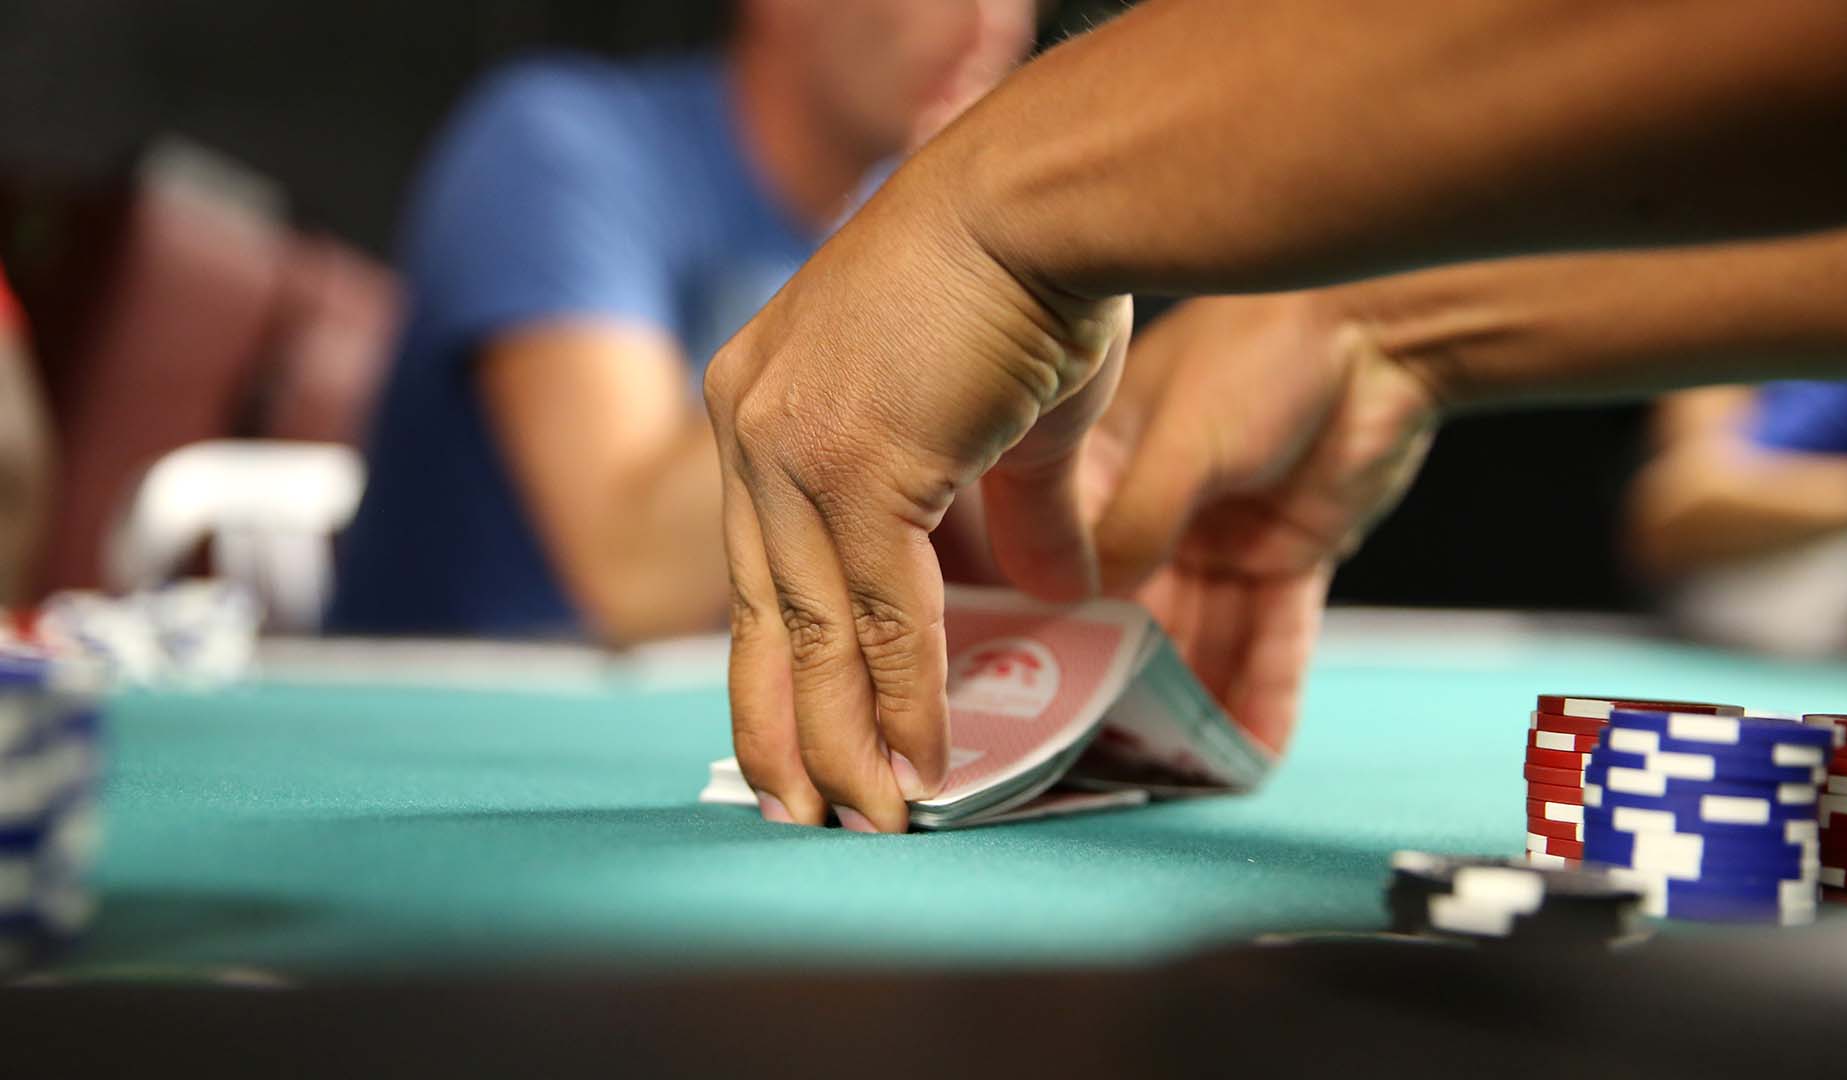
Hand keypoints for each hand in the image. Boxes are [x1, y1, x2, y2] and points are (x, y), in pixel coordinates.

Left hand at [704, 166, 1130, 832]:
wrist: (1041, 195)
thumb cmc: (1030, 273)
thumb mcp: (1007, 414)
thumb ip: (1015, 507)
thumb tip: (1053, 586)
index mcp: (767, 403)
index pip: (765, 565)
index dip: (781, 662)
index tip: (796, 739)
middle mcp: (754, 427)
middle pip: (766, 614)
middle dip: (787, 728)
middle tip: (806, 816)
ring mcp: (791, 446)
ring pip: (813, 631)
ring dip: (844, 740)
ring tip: (866, 823)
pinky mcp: (849, 465)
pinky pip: (881, 615)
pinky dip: (905, 699)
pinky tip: (922, 766)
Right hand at [1088, 293, 1440, 750]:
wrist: (1386, 331)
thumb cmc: (1265, 349)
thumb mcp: (1185, 437)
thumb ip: (1136, 519)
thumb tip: (1088, 599)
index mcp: (1102, 467)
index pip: (1058, 559)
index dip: (1043, 620)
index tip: (1021, 684)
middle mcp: (1154, 513)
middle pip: (1129, 616)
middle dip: (1115, 684)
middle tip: (1090, 755)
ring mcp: (1221, 540)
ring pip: (1199, 641)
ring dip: (1190, 704)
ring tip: (1165, 774)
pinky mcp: (1288, 561)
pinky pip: (1271, 643)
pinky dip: (1264, 696)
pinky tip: (1252, 754)